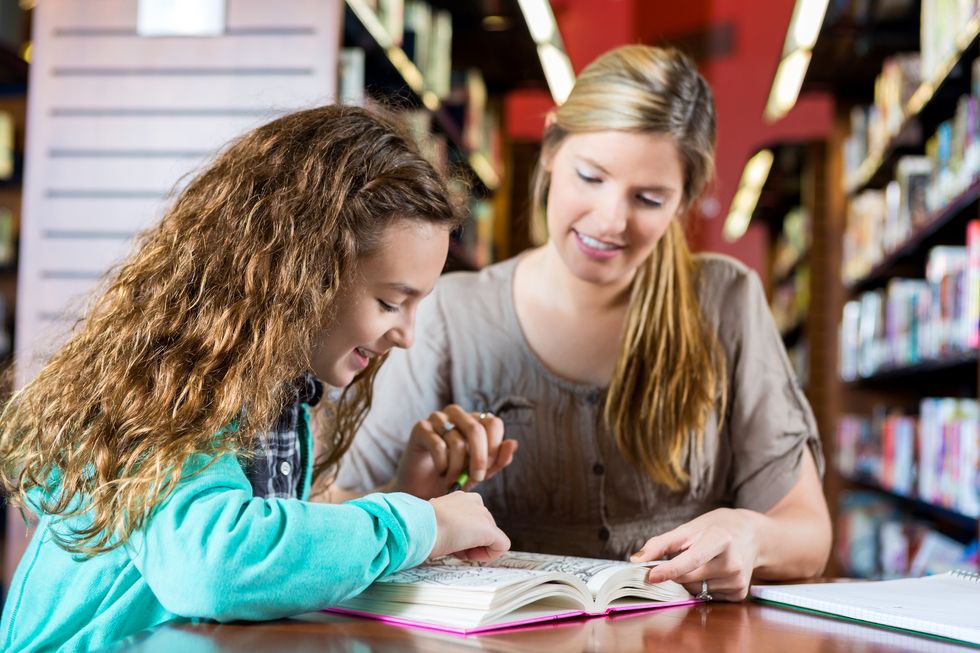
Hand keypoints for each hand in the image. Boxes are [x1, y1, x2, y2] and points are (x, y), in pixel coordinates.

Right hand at [393, 404, 517, 498]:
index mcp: (475, 420)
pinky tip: (440, 472)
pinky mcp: (420, 428)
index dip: (493, 449)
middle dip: (479, 459)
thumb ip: (498, 460)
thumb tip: (513, 443)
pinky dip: (442, 465)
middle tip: (475, 479)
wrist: (422, 491)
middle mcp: (457, 414)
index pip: (493, 423)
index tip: (486, 471)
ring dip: (457, 468)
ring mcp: (437, 418)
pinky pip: (438, 445)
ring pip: (457, 441)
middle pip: (476, 429)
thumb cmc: (453, 479)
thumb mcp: (480, 473)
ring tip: (452, 481)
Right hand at [428, 491, 510, 560]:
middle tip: (451, 546)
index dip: (462, 535)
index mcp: (462, 498)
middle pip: (482, 530)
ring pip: (490, 538)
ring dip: (475, 549)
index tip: (448, 538)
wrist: (420, 526)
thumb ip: (450, 523)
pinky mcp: (489, 530)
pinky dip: (489, 556)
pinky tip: (471, 556)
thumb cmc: (422, 526)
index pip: (471, 520)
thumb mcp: (437, 520)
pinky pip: (501, 546)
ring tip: (456, 548)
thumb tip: (453, 536)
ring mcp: (484, 515)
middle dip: (469, 543)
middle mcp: (476, 501)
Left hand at [630, 508, 762, 600]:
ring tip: (703, 562)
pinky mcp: (739, 594)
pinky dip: (702, 587)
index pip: (691, 559)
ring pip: (695, 590)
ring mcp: (738, 580)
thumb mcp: (689, 528)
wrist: (751, 535)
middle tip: (680, 556)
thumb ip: (661, 543)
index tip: (650, 576)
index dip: (669, 569)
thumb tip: (636, 560)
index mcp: (721, 539)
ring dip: (689, 580)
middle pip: (688, 578)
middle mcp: (733, 562)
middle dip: (675, 572)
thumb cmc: (715, 528)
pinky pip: (706, 597)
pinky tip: (712, 572)